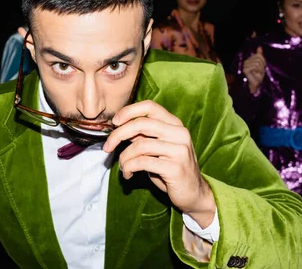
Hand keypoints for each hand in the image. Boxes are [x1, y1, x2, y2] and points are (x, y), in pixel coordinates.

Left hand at [103, 100, 214, 226]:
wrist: (194, 193)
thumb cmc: (171, 168)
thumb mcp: (158, 147)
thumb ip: (144, 135)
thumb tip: (120, 127)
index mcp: (175, 124)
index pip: (150, 106)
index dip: (129, 111)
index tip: (115, 122)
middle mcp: (180, 133)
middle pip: (141, 124)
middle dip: (118, 135)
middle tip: (107, 146)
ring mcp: (180, 150)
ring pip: (139, 146)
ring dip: (124, 157)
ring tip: (123, 167)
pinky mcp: (176, 168)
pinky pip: (143, 162)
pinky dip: (129, 168)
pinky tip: (128, 174)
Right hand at [242, 46, 265, 93]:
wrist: (256, 84)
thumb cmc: (258, 75)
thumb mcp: (261, 64)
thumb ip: (260, 55)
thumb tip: (259, 47)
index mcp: (249, 59)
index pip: (259, 55)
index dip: (263, 61)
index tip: (261, 67)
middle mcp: (246, 61)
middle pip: (259, 58)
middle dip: (262, 65)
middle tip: (259, 71)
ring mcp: (245, 65)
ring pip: (257, 62)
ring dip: (260, 69)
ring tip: (257, 73)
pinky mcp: (245, 69)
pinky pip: (255, 66)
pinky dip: (257, 71)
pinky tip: (255, 74)